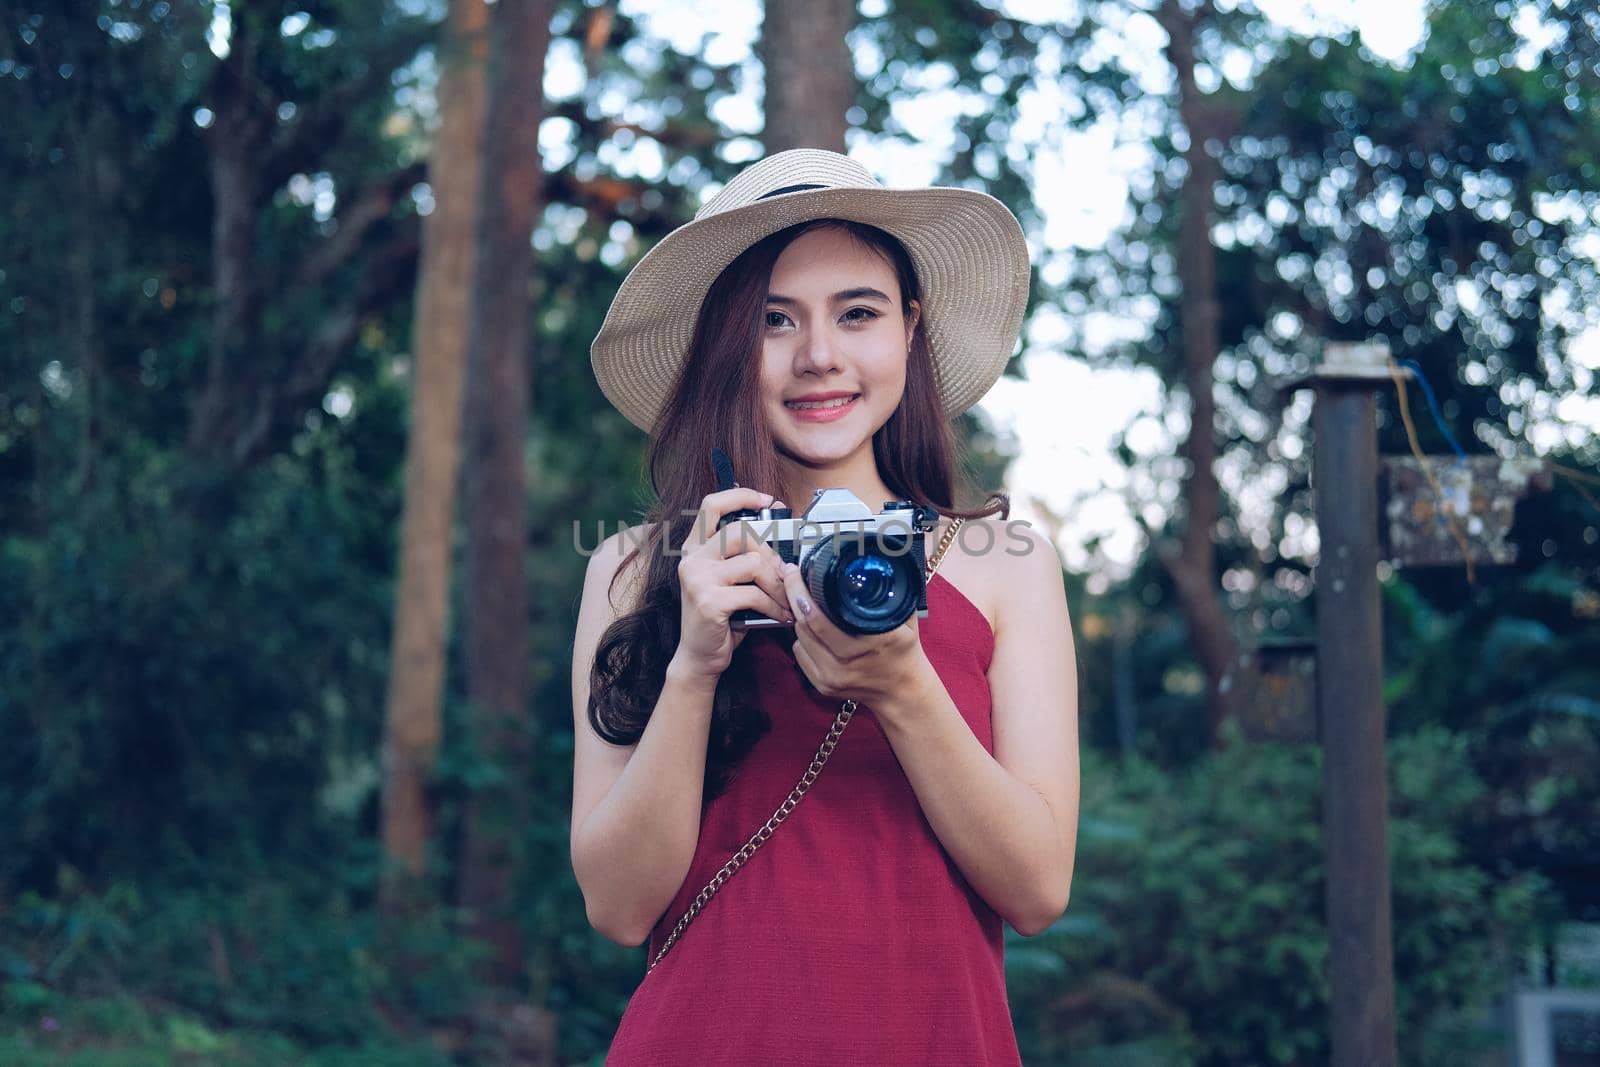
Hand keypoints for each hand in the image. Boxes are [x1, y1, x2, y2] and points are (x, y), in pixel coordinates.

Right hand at [671, 488, 792, 680]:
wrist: (700, 657)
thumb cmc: (721, 617)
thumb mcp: (731, 580)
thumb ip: (745, 556)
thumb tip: (780, 536)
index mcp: (695, 548)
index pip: (712, 505)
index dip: (741, 496)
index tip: (768, 501)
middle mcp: (692, 559)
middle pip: (742, 532)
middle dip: (771, 552)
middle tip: (784, 574)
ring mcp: (698, 579)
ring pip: (753, 562)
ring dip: (778, 584)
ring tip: (786, 600)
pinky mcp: (709, 601)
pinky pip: (754, 593)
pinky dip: (775, 606)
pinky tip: (781, 616)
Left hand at [780, 561, 934, 709]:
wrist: (902, 692)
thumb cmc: (904, 651)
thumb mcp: (904, 619)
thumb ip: (890, 593)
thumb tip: (883, 561)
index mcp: (869, 642)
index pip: (819, 617)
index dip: (801, 591)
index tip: (795, 570)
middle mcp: (847, 662)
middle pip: (804, 624)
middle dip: (794, 596)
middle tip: (791, 576)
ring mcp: (832, 676)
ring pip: (798, 637)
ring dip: (798, 617)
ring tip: (803, 600)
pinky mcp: (822, 686)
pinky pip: (799, 653)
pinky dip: (802, 638)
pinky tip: (812, 629)